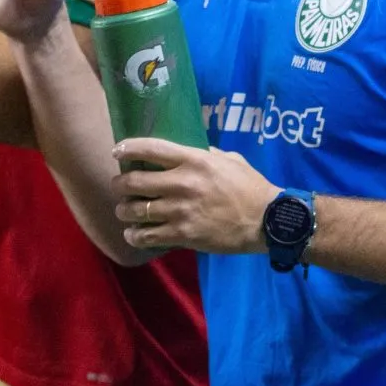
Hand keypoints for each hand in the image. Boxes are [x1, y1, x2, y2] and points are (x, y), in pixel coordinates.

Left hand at [110, 138, 274, 255]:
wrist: (268, 221)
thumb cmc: (250, 187)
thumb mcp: (229, 160)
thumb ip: (203, 153)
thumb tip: (183, 151)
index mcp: (194, 160)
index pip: (150, 149)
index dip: (127, 149)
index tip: (116, 152)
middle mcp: (182, 183)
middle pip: (134, 182)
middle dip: (119, 185)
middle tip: (119, 187)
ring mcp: (181, 211)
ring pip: (135, 210)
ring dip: (124, 211)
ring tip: (124, 211)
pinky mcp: (184, 234)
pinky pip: (147, 236)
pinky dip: (135, 236)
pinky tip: (133, 234)